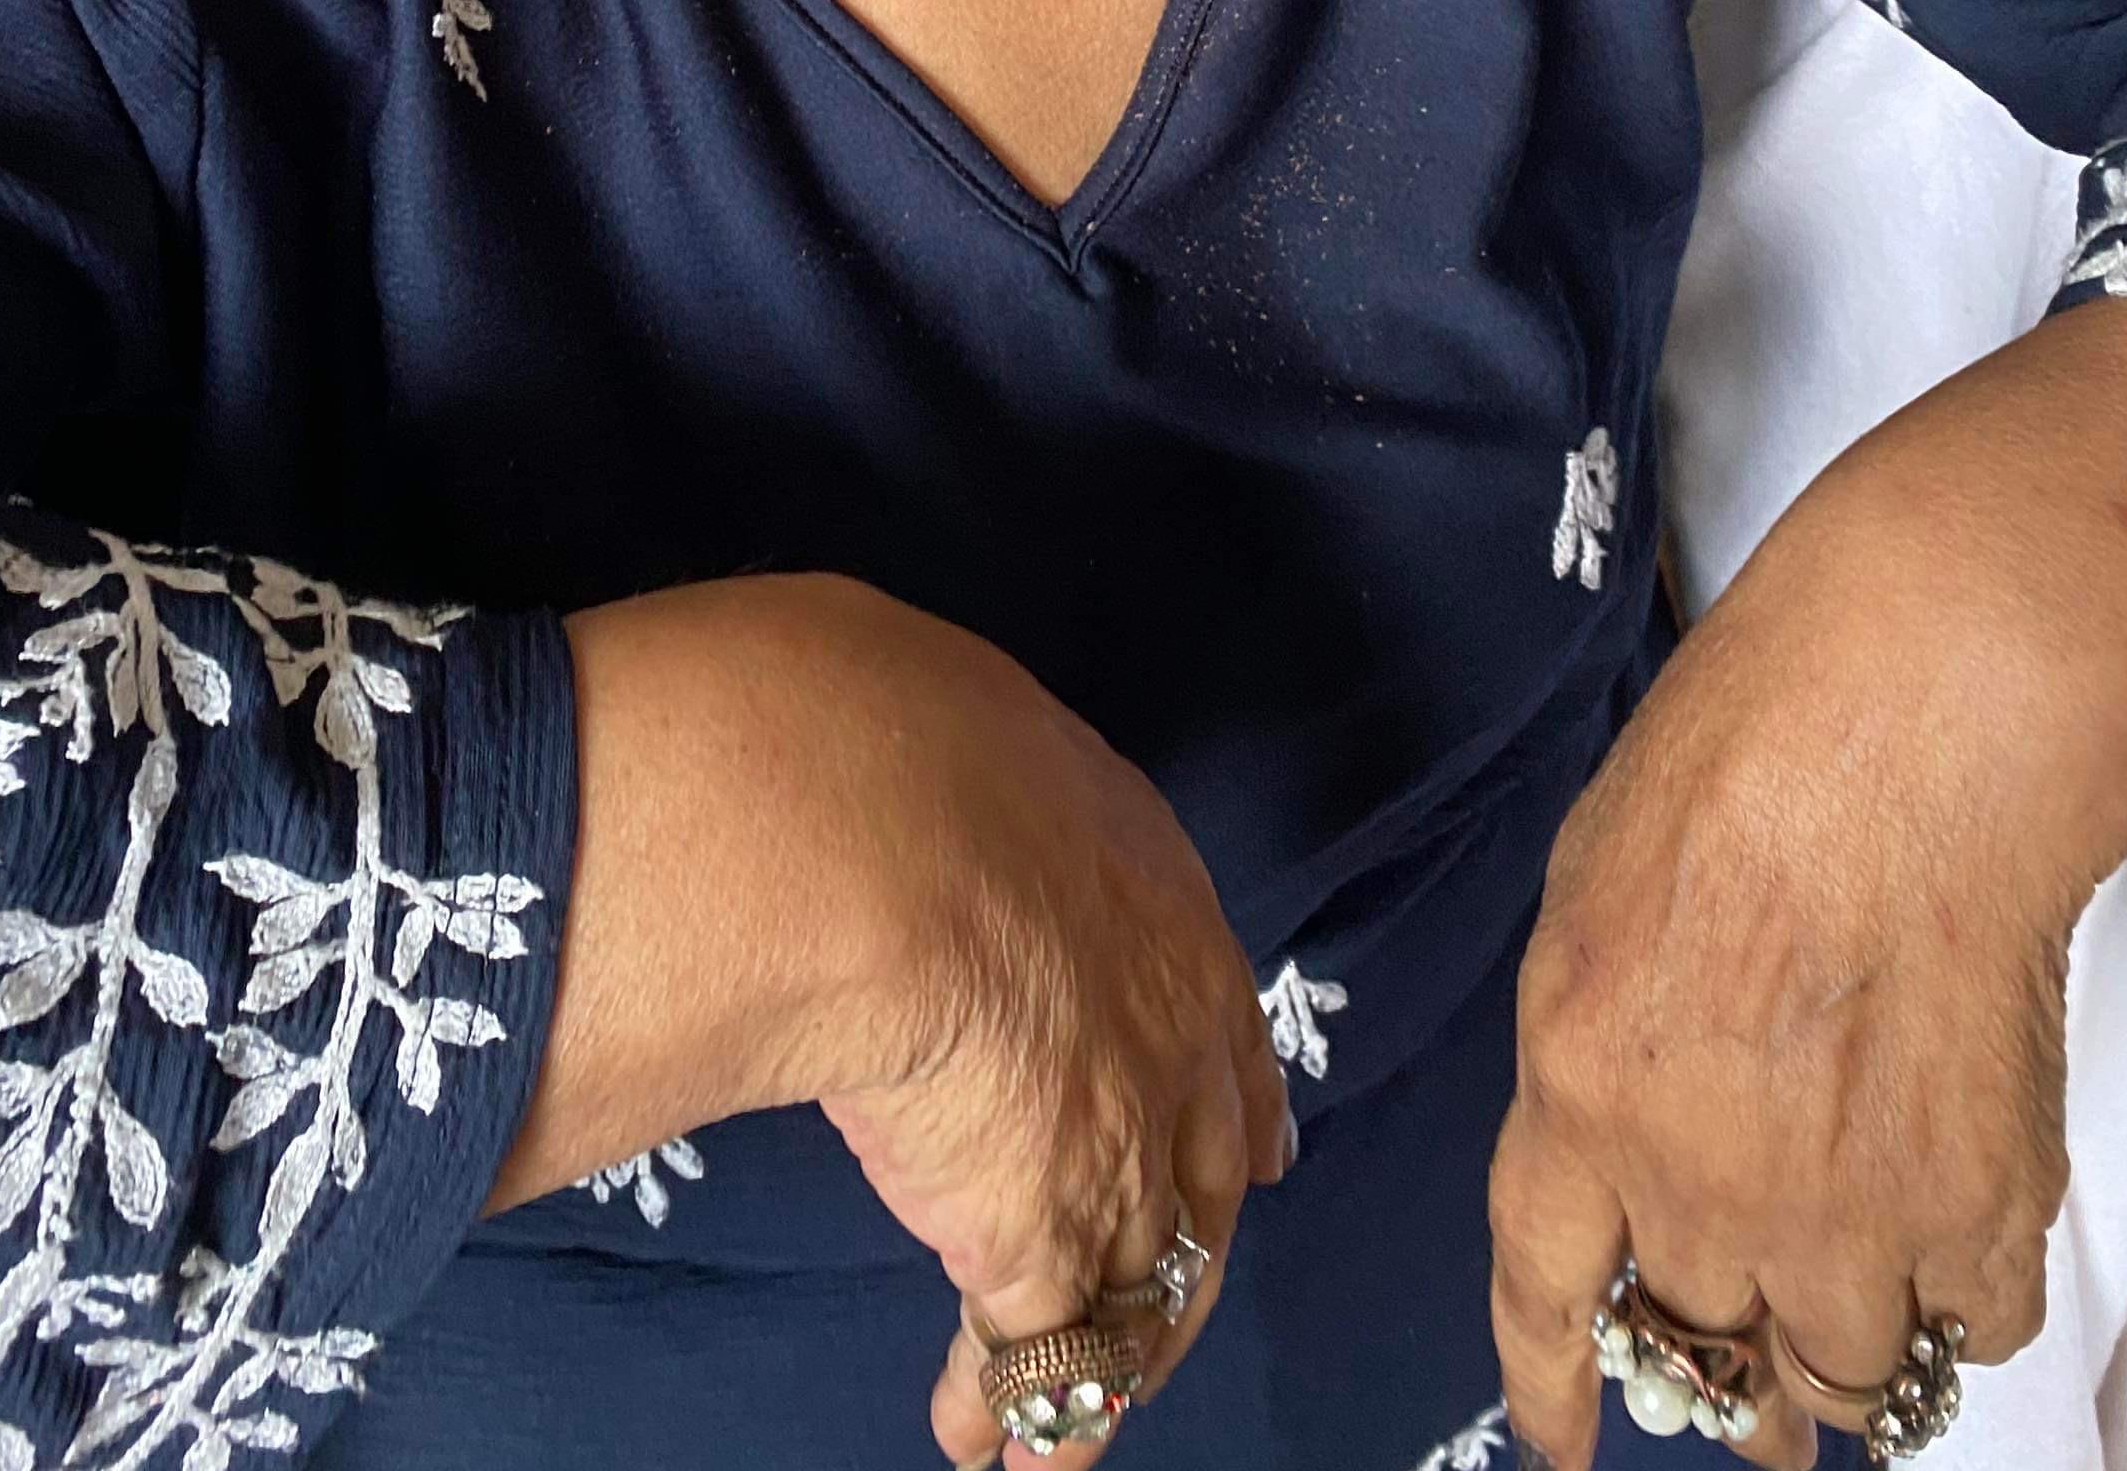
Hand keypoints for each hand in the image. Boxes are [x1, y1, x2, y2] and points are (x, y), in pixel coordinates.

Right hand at [802, 591, 1293, 1464]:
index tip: (1250, 1159)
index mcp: (1161, 901)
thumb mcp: (968, 726)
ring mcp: (1117, 1148)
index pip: (1222, 1031)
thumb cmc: (897, 738)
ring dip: (1098, 1359)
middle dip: (1179, 1259)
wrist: (876, 829)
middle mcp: (1173, 1037)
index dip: (1232, 1110)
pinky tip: (974, 1441)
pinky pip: (1042, 1353)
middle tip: (1155, 1320)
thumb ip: (967, 783)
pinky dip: (1014, 1409)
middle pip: (1206, 1182)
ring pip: (1141, 1283)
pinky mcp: (1036, 1236)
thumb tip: (882, 738)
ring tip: (1047, 1424)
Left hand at [1489, 303, 2126, 1470]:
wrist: (1908, 723)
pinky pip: (1972, 1322)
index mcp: (1579, 1091)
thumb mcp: (1589, 893)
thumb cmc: (1744, 755)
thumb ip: (1597, 1043)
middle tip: (1751, 1354)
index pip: (1541, 1292)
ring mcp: (1847, 1211)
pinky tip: (1956, 1215)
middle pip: (1706, 1354)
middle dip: (1723, 1365)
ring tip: (1856, 1290)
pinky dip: (1965, 1292)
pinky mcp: (1980, 1206)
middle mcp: (1701, 1182)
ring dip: (1846, 1350)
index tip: (1567, 1445)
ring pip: (1844, 1376)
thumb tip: (1621, 1127)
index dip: (1554, 1388)